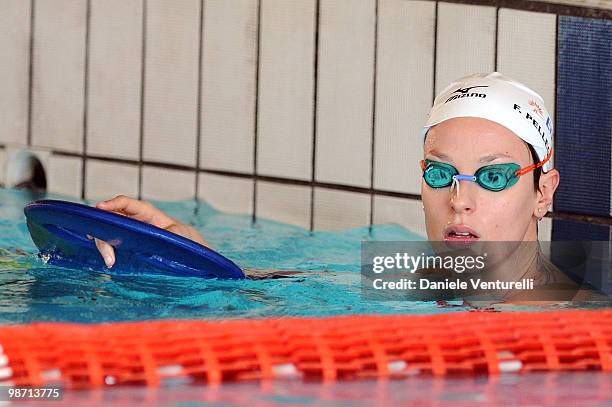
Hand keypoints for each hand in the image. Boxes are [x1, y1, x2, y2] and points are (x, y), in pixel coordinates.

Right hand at [92, 195, 208, 267]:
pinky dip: (106, 250)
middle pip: (110, 218)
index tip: (100, 207)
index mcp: (146, 212)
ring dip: (104, 245)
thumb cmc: (184, 238)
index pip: (126, 203)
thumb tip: (170, 233)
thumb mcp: (182, 234)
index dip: (112, 203)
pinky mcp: (125, 243)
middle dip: (104, 231)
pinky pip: (110, 242)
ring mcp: (127, 231)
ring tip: (110, 261)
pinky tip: (109, 260)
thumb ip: (176, 232)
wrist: (185, 249)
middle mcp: (133, 218)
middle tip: (108, 252)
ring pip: (107, 231)